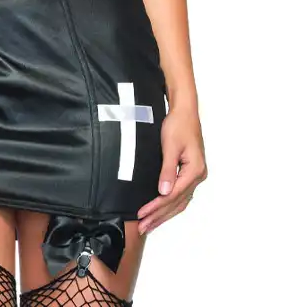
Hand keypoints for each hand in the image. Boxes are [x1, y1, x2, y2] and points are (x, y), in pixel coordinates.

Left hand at [137, 103, 206, 234]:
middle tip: (143, 227)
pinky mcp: (191, 173)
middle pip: (177, 202)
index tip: (142, 214)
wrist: (185, 112)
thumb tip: (163, 192)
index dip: (156, 206)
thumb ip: (167, 170)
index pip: (173, 195)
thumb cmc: (177, 125)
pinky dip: (170, 205)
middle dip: (159, 216)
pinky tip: (162, 212)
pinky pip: (181, 195)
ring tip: (150, 225)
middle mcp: (198, 176)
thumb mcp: (171, 146)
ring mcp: (196, 176)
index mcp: (195, 171)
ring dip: (164, 214)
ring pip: (180, 202)